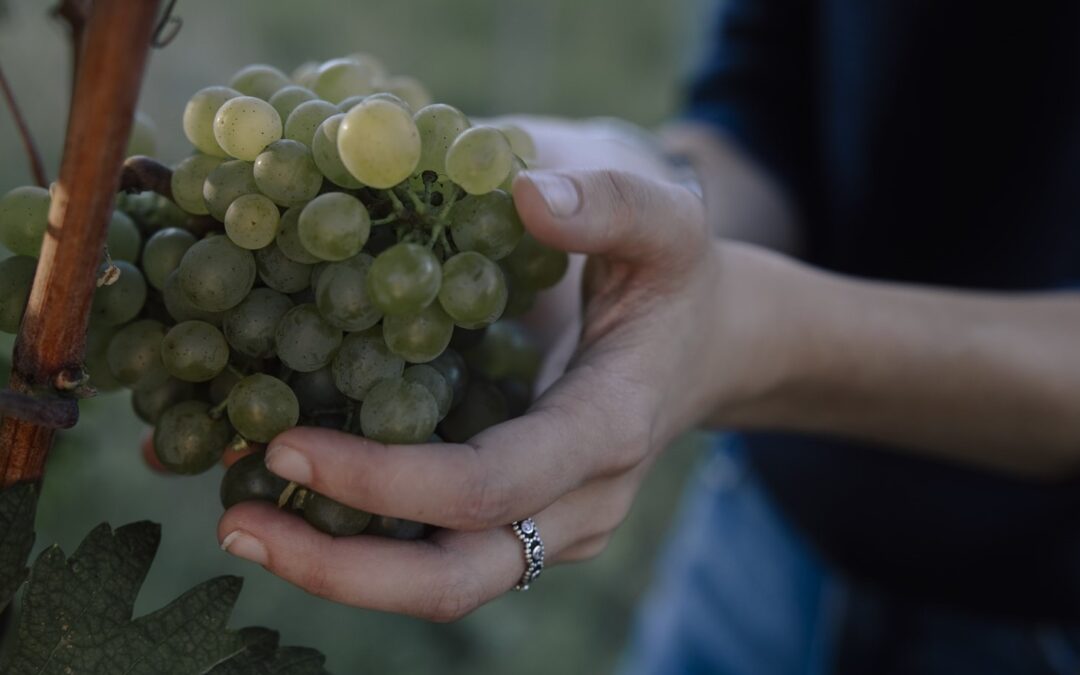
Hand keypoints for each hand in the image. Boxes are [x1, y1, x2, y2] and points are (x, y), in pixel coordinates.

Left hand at [217, 168, 735, 619]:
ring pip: (437, 583)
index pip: (490, 486)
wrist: (706, 346)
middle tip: (234, 522)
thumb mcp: (668, 223)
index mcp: (606, 432)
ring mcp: (550, 526)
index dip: (385, 479)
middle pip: (453, 578)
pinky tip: (283, 496)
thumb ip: (612, 202)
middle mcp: (578, 504)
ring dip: (333, 565)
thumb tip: (528, 195)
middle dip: (338, 568)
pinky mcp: (522, 524)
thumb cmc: (676, 282)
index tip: (286, 443)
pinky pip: (437, 553)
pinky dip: (357, 537)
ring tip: (237, 516)